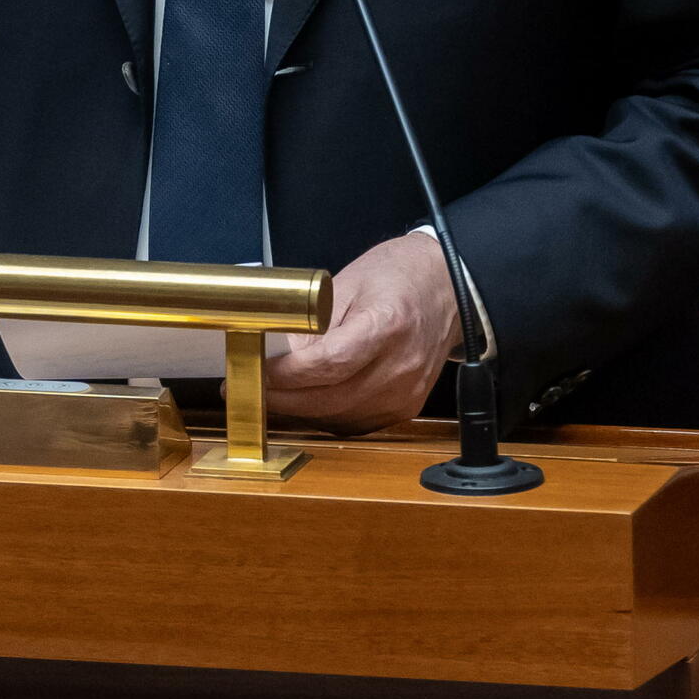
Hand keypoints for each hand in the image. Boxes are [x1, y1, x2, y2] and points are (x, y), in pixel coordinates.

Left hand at [265, 231, 461, 434]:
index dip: (288, 374)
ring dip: (301, 410)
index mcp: (389, 325)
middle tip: (250, 388)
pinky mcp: (405, 407)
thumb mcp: (348, 282)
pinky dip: (325, 415)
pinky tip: (305, 401)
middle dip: (284, 398)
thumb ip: (313, 322)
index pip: (330, 363)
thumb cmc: (399, 276)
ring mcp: (407, 392)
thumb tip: (276, 356)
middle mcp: (402, 366)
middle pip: (331, 398)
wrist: (448, 287)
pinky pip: (356, 422)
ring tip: (272, 394)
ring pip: (340, 417)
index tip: (259, 371)